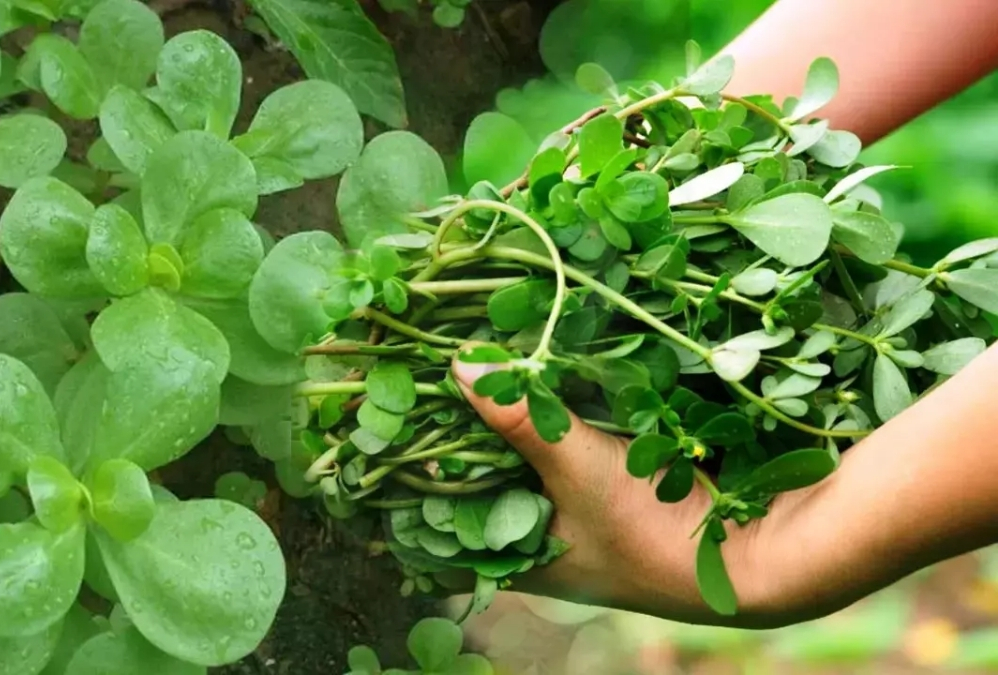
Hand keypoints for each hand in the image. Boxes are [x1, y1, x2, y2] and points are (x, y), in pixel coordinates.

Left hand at [451, 353, 854, 628]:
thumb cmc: (649, 529)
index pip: (438, 517)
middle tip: (429, 371)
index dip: (414, 470)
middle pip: (477, 475)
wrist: (752, 551)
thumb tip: (457, 366)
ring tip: (469, 359)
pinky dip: (544, 411)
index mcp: (514, 555)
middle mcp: (535, 535)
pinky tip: (529, 368)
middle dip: (459, 428)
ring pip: (517, 456)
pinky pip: (557, 443)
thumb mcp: (574, 468)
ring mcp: (569, 510)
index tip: (392, 416)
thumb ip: (518, 417)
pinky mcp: (603, 483)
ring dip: (503, 415)